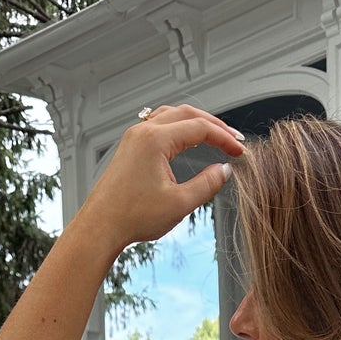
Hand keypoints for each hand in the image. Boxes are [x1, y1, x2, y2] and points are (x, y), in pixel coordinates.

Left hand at [80, 103, 245, 252]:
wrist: (101, 225)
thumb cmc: (132, 216)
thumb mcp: (179, 204)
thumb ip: (207, 184)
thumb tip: (223, 171)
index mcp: (155, 140)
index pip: (200, 128)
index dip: (224, 138)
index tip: (238, 151)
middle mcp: (143, 131)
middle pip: (187, 114)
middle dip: (214, 125)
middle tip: (233, 140)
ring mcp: (135, 136)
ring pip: (172, 115)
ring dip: (196, 122)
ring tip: (214, 135)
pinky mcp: (131, 146)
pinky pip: (159, 125)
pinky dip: (179, 127)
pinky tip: (187, 138)